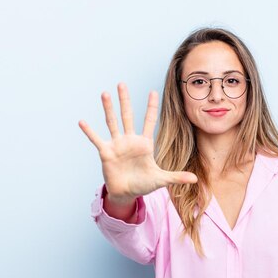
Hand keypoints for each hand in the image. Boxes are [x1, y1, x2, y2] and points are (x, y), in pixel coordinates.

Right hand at [79, 83, 197, 202]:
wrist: (126, 193)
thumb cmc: (143, 184)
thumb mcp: (161, 180)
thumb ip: (177, 177)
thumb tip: (195, 180)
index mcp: (144, 143)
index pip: (149, 121)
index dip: (151, 107)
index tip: (153, 91)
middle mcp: (130, 140)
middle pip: (128, 116)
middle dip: (125, 100)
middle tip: (122, 83)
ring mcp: (117, 145)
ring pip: (112, 122)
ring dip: (108, 108)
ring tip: (104, 93)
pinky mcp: (106, 153)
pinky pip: (96, 139)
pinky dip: (89, 131)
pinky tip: (82, 121)